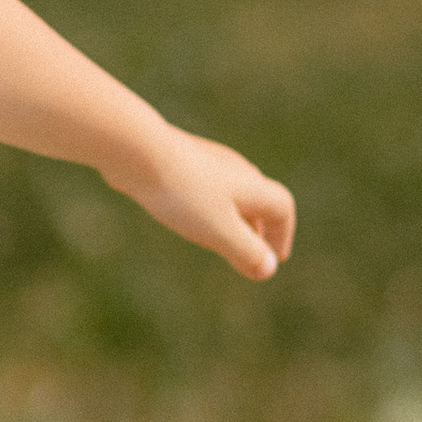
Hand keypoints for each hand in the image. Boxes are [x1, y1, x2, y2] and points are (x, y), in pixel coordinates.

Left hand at [119, 126, 294, 280]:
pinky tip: (187, 213)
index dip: (282, 235)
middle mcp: (236, 169)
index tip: (277, 257)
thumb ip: (246, 251)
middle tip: (254, 250)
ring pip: (232, 191)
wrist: (139, 152)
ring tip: (222, 237)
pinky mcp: (181, 159)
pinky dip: (209, 205)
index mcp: (252, 185)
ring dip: (234, 216)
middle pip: (259, 198)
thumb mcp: (219, 230)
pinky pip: (205, 185)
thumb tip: (268, 269)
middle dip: (260, 226)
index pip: (282, 208)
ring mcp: (208, 161)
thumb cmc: (183, 193)